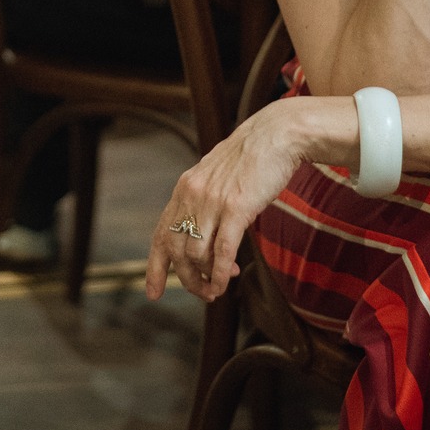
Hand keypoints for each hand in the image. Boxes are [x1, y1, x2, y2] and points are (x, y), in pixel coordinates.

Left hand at [145, 106, 308, 302]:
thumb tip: (206, 241)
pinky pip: (222, 251)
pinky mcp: (236, 208)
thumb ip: (205, 204)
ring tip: (218, 288)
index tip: (153, 292)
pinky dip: (220, 274)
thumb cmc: (252, 160)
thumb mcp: (217, 179)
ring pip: (196, 254)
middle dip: (186, 279)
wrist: (276, 136)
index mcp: (185, 189)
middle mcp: (192, 195)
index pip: (161, 234)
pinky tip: (225, 284)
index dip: (155, 267)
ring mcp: (212, 202)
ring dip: (205, 279)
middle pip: (176, 250)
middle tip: (202, 294)